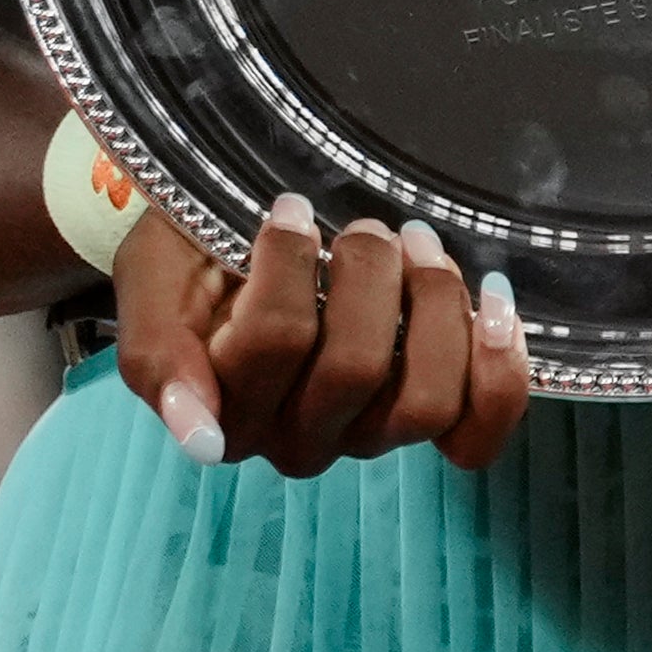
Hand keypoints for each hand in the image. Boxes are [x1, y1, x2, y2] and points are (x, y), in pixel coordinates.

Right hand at [116, 192, 527, 477]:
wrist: (230, 251)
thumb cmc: (190, 262)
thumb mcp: (152, 286)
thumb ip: (158, 359)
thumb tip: (202, 442)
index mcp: (224, 409)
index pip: (275, 339)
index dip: (291, 259)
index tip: (287, 209)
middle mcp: (294, 440)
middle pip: (357, 366)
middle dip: (369, 271)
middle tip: (362, 227)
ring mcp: (363, 438)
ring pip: (424, 399)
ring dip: (437, 305)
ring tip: (420, 248)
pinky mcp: (423, 423)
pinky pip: (475, 433)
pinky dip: (498, 375)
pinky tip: (495, 310)